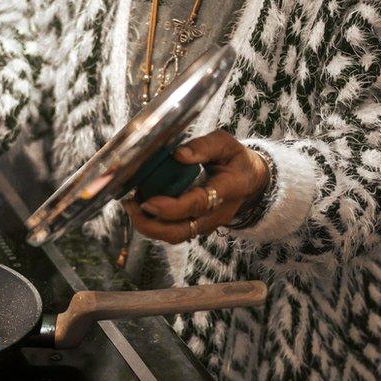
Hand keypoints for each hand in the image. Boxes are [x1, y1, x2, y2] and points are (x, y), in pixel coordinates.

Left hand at [122, 130, 268, 243]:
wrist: (251, 181)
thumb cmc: (235, 160)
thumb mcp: (226, 144)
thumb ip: (204, 146)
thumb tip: (178, 154)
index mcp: (228, 190)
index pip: (199, 205)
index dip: (171, 207)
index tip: (147, 201)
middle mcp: (218, 213)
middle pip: (181, 231)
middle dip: (150, 224)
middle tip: (130, 204)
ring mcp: (208, 224)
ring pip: (175, 236)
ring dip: (149, 226)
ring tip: (132, 204)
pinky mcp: (198, 227)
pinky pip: (174, 233)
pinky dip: (155, 224)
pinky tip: (142, 207)